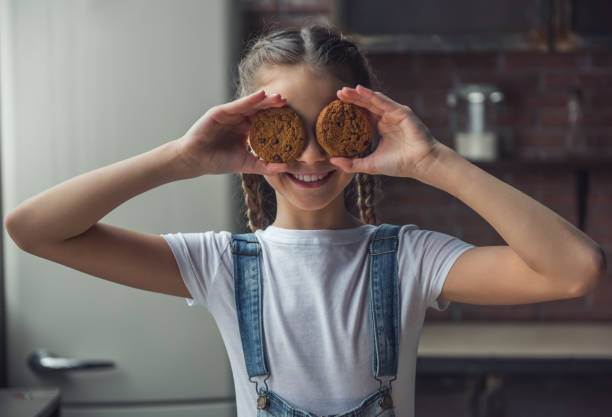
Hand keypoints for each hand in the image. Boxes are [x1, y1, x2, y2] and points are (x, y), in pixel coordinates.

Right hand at [175, 90, 289, 176]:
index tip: (294, 118)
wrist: (195, 161)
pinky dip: (249, 100)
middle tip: (289, 102)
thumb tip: (286, 167)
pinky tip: (261, 95)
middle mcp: (238, 119)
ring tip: (279, 98)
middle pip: (260, 110)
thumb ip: (265, 165)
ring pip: (250, 105)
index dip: (278, 118)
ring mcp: (229, 114)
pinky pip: (237, 105)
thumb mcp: (246, 164)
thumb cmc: (217, 161)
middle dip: (274, 106)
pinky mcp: (220, 112)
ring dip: (264, 100)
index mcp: (245, 130)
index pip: (265, 121)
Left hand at [331, 85, 440, 177]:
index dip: (349, 109)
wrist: (420, 164)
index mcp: (380, 127)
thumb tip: (332, 161)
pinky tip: (360, 90)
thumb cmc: (399, 165)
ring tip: (344, 91)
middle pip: (366, 105)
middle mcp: (387, 118)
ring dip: (359, 94)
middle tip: (337, 93)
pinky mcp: (402, 112)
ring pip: (373, 100)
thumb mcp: (370, 165)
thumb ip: (351, 164)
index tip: (334, 107)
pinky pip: (384, 102)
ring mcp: (394, 114)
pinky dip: (372, 95)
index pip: (362, 114)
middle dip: (351, 98)